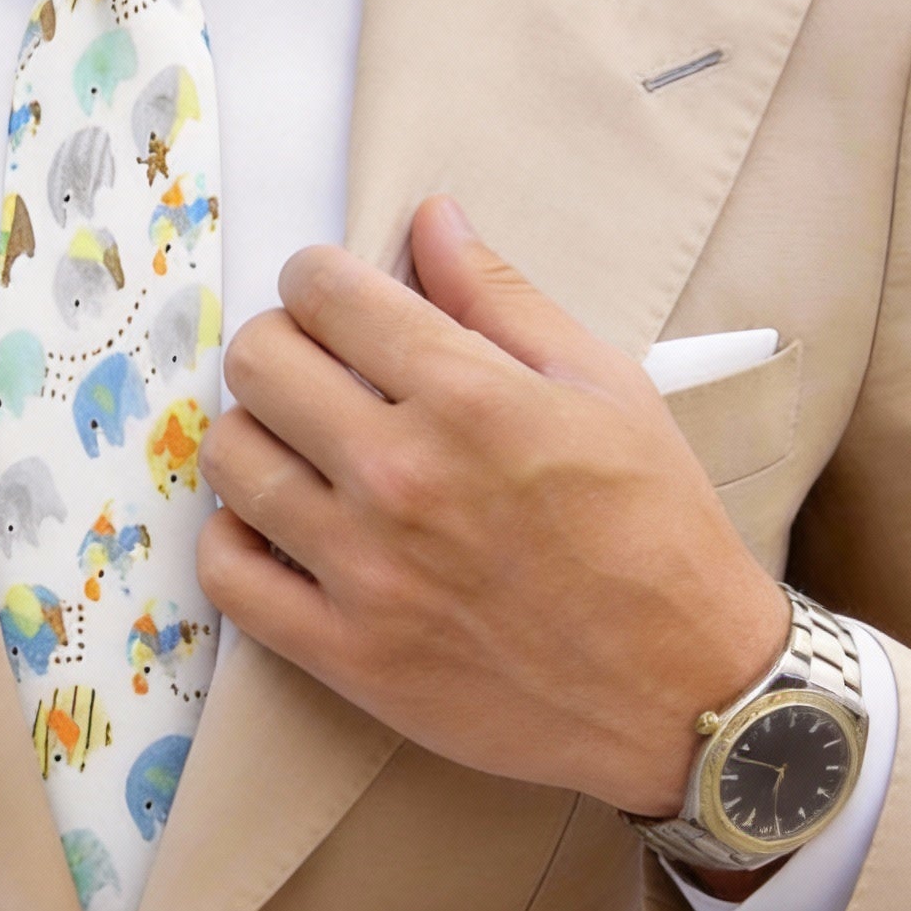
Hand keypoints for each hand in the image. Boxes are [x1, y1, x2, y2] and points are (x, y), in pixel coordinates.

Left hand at [197, 195, 789, 819]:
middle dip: (280, 346)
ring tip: (299, 449)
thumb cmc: (656, 533)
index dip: (317, 280)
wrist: (684, 692)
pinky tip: (278, 527)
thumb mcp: (606, 388)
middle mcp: (402, 476)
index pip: (325, 294)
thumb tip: (430, 218)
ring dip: (254, 437)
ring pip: (228, 458)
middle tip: (315, 371)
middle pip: (258, 364)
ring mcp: (364, 570)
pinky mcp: (343, 653)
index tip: (332, 299)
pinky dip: (236, 539)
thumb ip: (503, 298)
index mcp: (469, 398)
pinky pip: (226, 572)